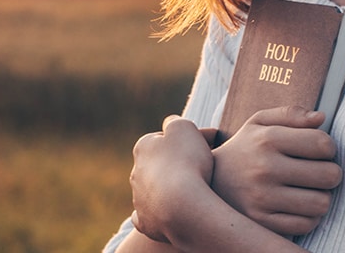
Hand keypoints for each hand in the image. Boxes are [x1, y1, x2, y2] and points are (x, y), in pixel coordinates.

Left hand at [129, 115, 215, 242]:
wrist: (184, 205)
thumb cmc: (187, 162)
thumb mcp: (185, 128)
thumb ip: (175, 122)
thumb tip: (171, 124)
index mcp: (143, 147)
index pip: (165, 139)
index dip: (187, 141)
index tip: (207, 145)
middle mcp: (136, 172)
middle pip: (159, 165)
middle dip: (176, 165)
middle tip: (202, 169)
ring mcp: (139, 199)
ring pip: (154, 190)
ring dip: (169, 189)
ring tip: (194, 193)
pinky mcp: (145, 222)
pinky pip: (148, 216)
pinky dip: (157, 213)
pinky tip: (169, 213)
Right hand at [211, 106, 341, 235]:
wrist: (206, 182)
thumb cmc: (244, 149)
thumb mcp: (258, 122)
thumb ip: (291, 114)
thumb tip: (321, 118)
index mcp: (267, 138)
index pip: (323, 143)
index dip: (329, 148)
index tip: (319, 151)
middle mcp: (264, 168)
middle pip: (329, 175)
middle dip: (330, 173)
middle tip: (317, 172)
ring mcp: (262, 198)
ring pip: (321, 203)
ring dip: (320, 197)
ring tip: (307, 190)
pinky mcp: (262, 223)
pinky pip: (306, 224)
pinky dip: (307, 217)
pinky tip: (296, 206)